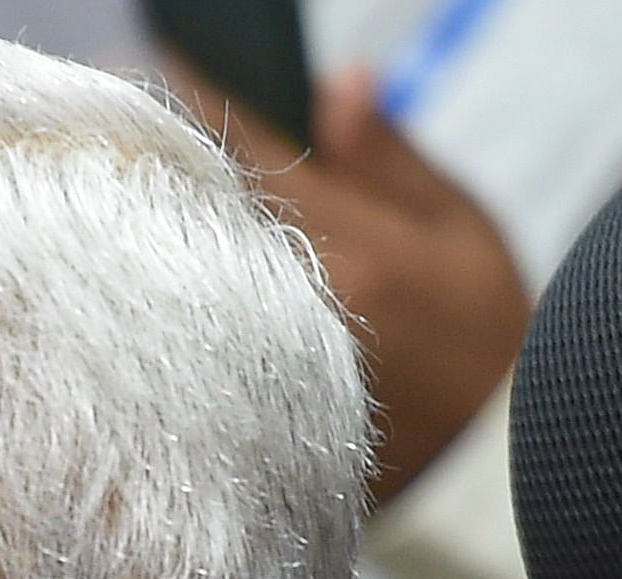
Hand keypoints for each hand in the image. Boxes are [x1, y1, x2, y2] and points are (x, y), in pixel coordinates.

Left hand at [167, 59, 531, 501]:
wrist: (487, 473)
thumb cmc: (488, 343)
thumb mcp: (460, 230)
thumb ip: (386, 157)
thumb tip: (333, 82)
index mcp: (356, 254)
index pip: (252, 157)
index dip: (200, 102)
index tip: (170, 62)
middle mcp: (297, 312)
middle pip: (205, 221)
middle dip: (174, 170)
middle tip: (132, 122)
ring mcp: (264, 366)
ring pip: (192, 278)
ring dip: (168, 234)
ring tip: (142, 193)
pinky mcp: (247, 406)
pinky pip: (196, 334)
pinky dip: (181, 299)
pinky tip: (170, 278)